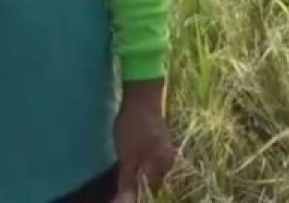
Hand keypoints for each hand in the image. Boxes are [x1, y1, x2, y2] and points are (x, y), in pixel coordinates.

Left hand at [113, 81, 176, 202]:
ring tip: (123, 163)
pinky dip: (140, 158)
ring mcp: (165, 146)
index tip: (122, 190)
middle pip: (153, 179)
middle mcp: (168, 158)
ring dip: (138, 169)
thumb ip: (128, 181)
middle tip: (120, 177)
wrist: (142, 94)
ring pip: (151, 166)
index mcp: (163, 165)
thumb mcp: (127, 156)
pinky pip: (150, 156)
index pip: (152, 190)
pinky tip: (130, 152)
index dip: (137, 193)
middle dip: (138, 181)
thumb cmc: (135, 126)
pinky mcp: (159, 137)